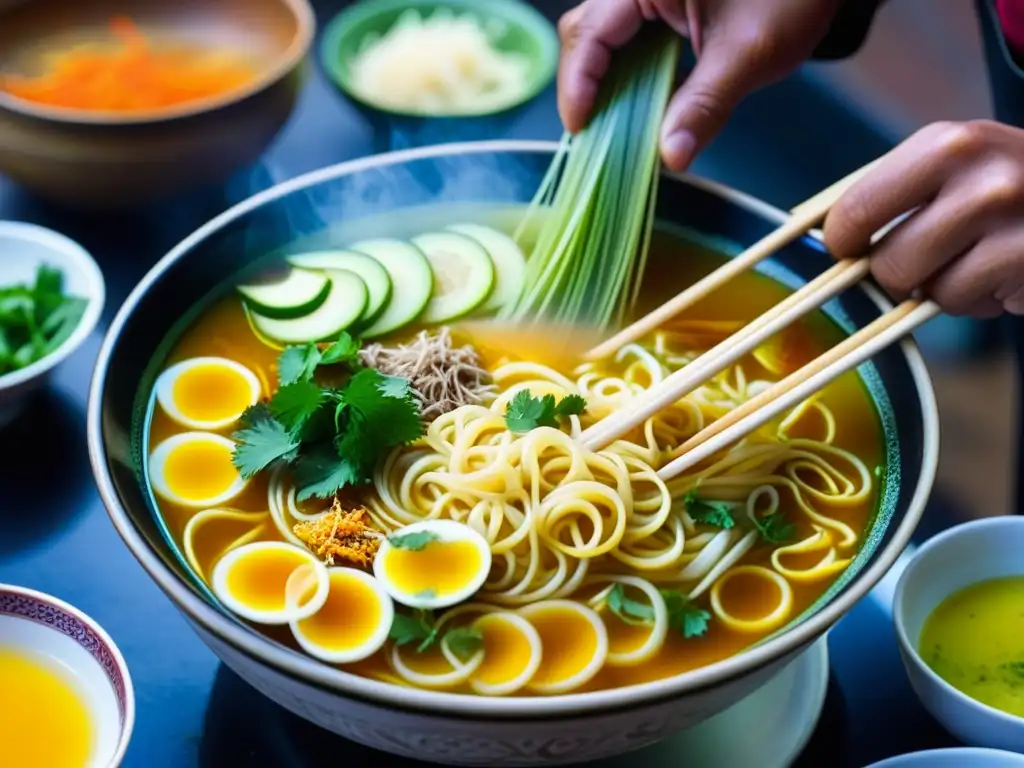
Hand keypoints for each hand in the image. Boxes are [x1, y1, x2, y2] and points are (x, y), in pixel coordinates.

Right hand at [556, 0, 842, 169]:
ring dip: (606, 81)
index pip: (588, 32)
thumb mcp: (749, 54)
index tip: (582, 130)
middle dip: (585, 84)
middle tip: (595, 135)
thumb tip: (670, 158)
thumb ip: (704, 106)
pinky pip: (628, 35)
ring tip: (616, 126)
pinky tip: (641, 103)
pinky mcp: (661, 1)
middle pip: (585, 32)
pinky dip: (628, 71)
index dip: (577, 85)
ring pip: (602, 35)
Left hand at [824, 120, 1023, 316]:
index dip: (842, 241)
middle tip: (925, 261)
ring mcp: (1009, 221)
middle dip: (897, 275)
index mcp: (946, 145)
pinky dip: (976, 300)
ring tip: (976, 260)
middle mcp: (979, 176)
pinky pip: (966, 304)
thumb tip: (822, 233)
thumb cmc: (1008, 187)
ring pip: (926, 289)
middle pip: (887, 262)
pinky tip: (1003, 273)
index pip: (858, 207)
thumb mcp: (955, 166)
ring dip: (942, 288)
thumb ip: (894, 193)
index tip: (844, 249)